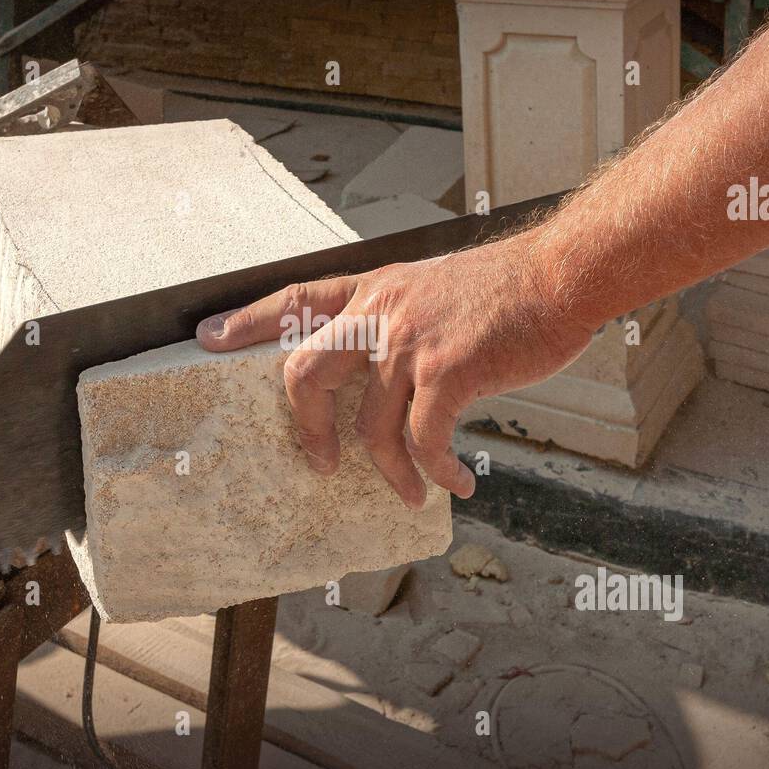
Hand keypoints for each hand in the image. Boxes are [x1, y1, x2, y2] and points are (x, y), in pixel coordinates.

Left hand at [195, 233, 596, 508]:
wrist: (561, 276)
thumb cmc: (507, 290)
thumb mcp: (435, 287)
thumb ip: (401, 321)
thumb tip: (388, 378)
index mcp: (376, 290)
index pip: (296, 297)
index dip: (247, 319)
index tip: (207, 338)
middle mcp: (382, 311)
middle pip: (305, 370)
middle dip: (303, 426)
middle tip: (320, 463)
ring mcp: (410, 341)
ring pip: (370, 425)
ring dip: (391, 471)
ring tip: (412, 491)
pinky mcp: (447, 370)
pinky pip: (423, 439)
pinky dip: (437, 471)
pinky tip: (459, 481)